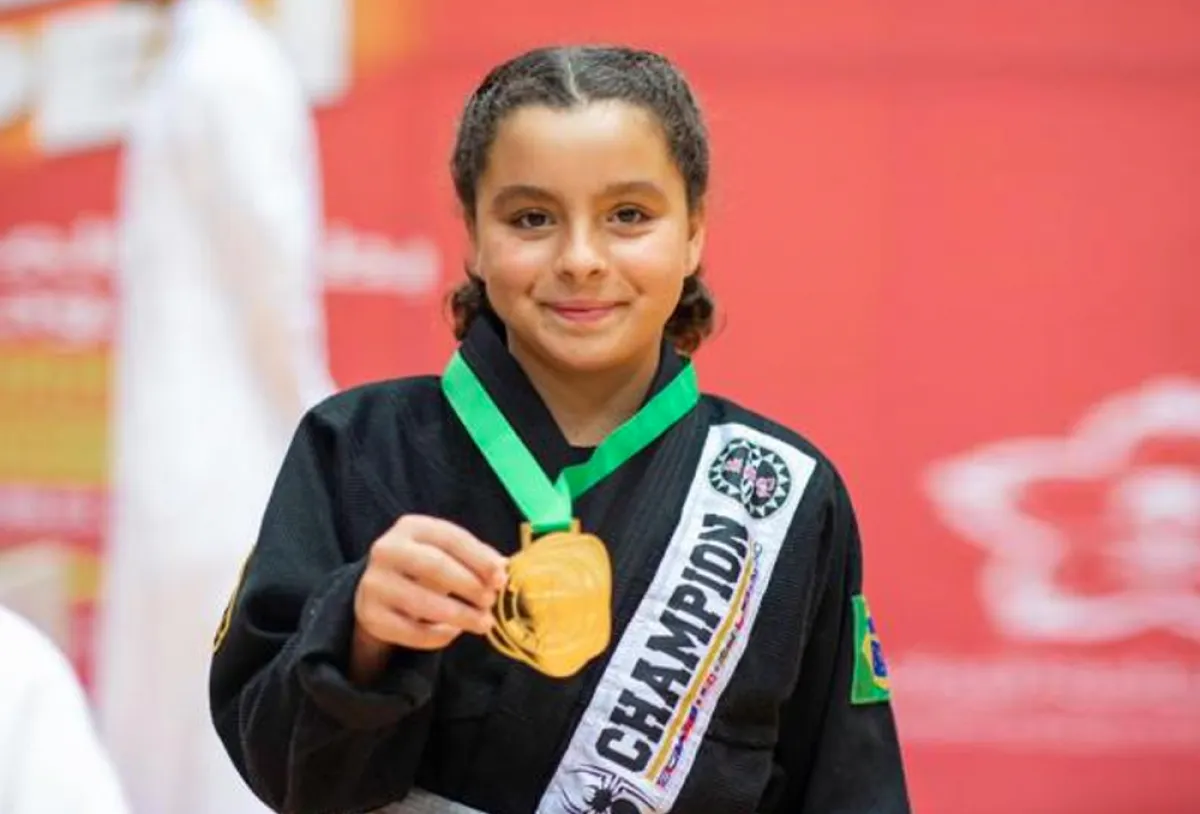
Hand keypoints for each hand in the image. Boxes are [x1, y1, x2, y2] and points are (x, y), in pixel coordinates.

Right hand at [354, 514, 506, 655]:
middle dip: (469, 585)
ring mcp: (374, 583)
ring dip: (460, 615)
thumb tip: (503, 569)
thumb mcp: (447, 553)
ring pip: (423, 603)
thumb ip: (475, 558)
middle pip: (434, 566)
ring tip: (483, 622)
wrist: (379, 590)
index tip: (500, 578)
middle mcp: (387, 550)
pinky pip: (412, 631)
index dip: (479, 558)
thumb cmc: (424, 567)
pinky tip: (454, 631)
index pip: (450, 537)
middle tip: (490, 601)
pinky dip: (438, 635)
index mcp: (411, 526)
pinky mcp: (371, 616)